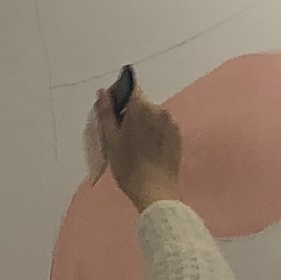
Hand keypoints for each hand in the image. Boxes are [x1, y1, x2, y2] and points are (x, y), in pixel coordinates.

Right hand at [94, 83, 183, 209]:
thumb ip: (106, 113)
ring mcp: (171, 122)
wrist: (156, 192)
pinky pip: (161, 126)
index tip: (110, 110)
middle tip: (119, 133)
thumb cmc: (129, 167)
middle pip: (140, 102)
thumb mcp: (111, 140)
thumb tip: (103, 92)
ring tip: (133, 143)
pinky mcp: (177, 135)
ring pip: (151, 114)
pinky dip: (152, 131)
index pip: (130, 87)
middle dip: (128, 111)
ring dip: (141, 122)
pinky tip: (146, 149)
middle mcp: (160, 110)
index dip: (118, 95)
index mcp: (142, 107)